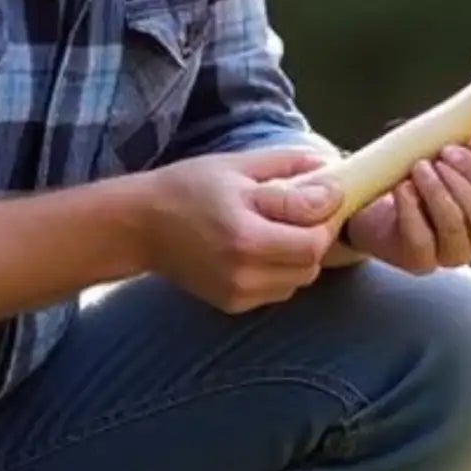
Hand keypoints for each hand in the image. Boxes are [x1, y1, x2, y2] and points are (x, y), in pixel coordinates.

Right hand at [137, 146, 343, 312]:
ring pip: (300, 279)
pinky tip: (260, 250)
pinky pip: (279, 290)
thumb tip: (332, 168)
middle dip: (315, 235)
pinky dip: (281, 271)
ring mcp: (238, 291)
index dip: (327, 215)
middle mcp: (244, 269)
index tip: (323, 196)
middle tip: (301, 212)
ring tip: (277, 230)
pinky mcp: (233, 304)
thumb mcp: (237, 166)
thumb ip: (287, 167)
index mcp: (246, 234)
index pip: (314, 237)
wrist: (139, 227)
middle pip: (312, 261)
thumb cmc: (187, 188)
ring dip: (300, 256)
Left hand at [334, 135, 470, 273]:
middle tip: (435, 158)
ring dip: (434, 191)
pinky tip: (402, 189)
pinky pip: (421, 239)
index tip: (456, 150)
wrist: (381, 205)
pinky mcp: (421, 262)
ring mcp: (453, 256)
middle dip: (457, 180)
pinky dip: (411, 209)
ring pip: (453, 226)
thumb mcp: (457, 155)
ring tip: (418, 168)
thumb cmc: (428, 176)